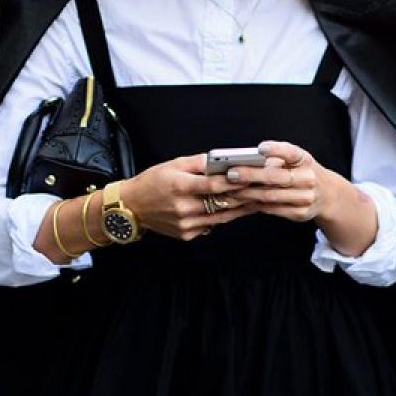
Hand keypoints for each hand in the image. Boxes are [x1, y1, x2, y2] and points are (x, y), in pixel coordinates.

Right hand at [122, 154, 253, 239]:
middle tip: (263, 189)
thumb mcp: (173, 165)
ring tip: (257, 201)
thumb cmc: (152, 182)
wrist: (131, 207)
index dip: (235, 182)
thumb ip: (199, 163)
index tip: (252, 177)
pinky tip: (235, 210)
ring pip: (221, 217)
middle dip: (244, 196)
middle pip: (222, 203)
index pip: (214, 185)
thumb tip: (222, 161)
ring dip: (240, 209)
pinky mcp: (186, 234)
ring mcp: (185, 224)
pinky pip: (210, 225)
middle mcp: (184, 208)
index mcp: (180, 186)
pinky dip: (222, 217)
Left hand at [226, 141, 349, 222]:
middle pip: (276, 177)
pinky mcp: (301, 213)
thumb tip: (243, 161)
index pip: (291, 153)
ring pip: (271, 196)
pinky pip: (272, 209)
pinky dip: (254, 205)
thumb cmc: (300, 172)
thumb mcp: (294, 160)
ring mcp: (306, 198)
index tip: (260, 148)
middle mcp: (308, 178)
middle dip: (251, 176)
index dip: (276, 150)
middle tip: (231, 174)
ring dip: (247, 193)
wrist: (327, 195)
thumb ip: (274, 159)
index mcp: (305, 160)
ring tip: (229, 190)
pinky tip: (241, 201)